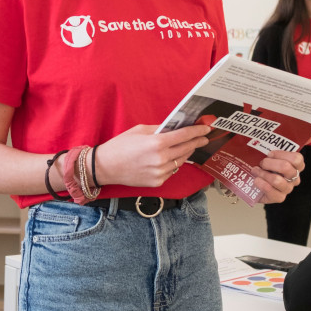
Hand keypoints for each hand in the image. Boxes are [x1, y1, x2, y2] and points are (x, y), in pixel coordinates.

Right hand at [95, 124, 211, 187]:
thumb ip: (159, 129)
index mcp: (157, 143)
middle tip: (203, 137)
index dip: (198, 131)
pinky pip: (172, 171)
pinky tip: (171, 158)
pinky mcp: (157, 182)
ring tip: (189, 146)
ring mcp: (160, 172)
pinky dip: (173, 163)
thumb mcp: (139, 130)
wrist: (105, 167)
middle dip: (197, 142)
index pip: (185, 135)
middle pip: (186, 148)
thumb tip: (175, 127)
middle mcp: (161, 159)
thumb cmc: (120, 146)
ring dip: (186, 152)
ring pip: (181, 161)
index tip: (206, 128)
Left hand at [250, 148, 304, 203]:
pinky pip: (273, 193)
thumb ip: (291, 141)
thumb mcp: (275, 150)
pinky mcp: (278, 197)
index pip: (297, 159)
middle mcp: (294, 177)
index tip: (270, 153)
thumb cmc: (266, 164)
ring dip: (263, 174)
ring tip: (255, 170)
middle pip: (286, 168)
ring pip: (277, 180)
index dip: (282, 155)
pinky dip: (262, 185)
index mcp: (296, 165)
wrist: (252, 179)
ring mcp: (287, 188)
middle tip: (261, 162)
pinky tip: (256, 180)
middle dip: (270, 163)